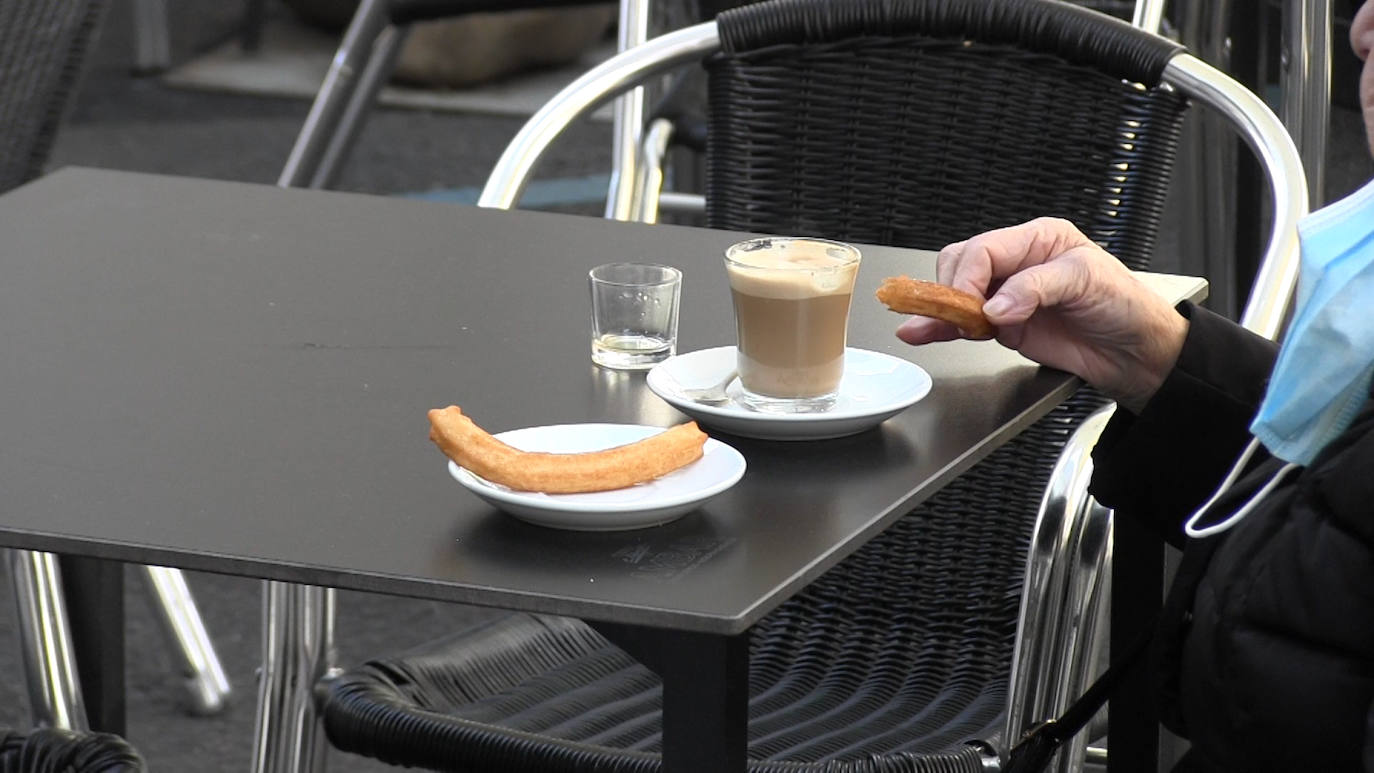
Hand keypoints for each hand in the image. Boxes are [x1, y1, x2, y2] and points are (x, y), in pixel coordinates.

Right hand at [895, 217, 1188, 413]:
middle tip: (962, 318)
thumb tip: (994, 305)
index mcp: (1038, 239)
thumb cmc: (1123, 305)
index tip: (971, 304)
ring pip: (954, 293)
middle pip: (961, 265)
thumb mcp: (1087, 281)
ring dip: (939, 310)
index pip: (985, 249)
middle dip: (952, 291)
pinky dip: (939, 327)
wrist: (1135, 353)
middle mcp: (1017, 263)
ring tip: (926, 327)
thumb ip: (1036, 288)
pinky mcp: (1002, 326)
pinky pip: (961, 322)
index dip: (970, 276)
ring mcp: (1006, 296)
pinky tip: (920, 331)